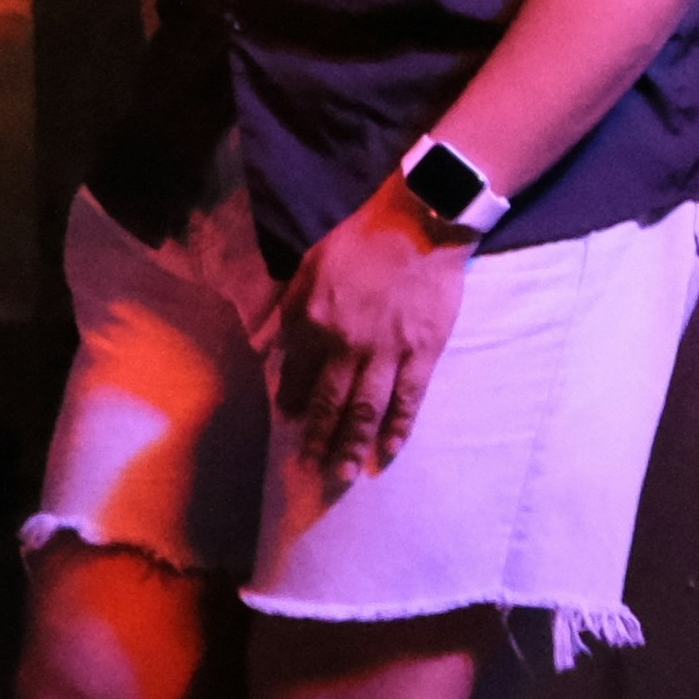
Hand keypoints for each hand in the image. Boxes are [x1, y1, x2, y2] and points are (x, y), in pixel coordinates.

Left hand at [274, 186, 476, 489]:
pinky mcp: (423, 351)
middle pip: (330, 403)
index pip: (298, 375)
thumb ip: (291, 309)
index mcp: (314, 321)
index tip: (288, 425)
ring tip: (344, 475)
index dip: (291, 403)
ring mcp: (387, 351)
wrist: (419, 222)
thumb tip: (274, 345)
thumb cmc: (361, 239)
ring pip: (366, 409)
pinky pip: (409, 398)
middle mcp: (347, 344)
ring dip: (353, 446)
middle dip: (319, 441)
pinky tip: (390, 451)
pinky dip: (399, 427)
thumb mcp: (309, 266)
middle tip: (311, 472)